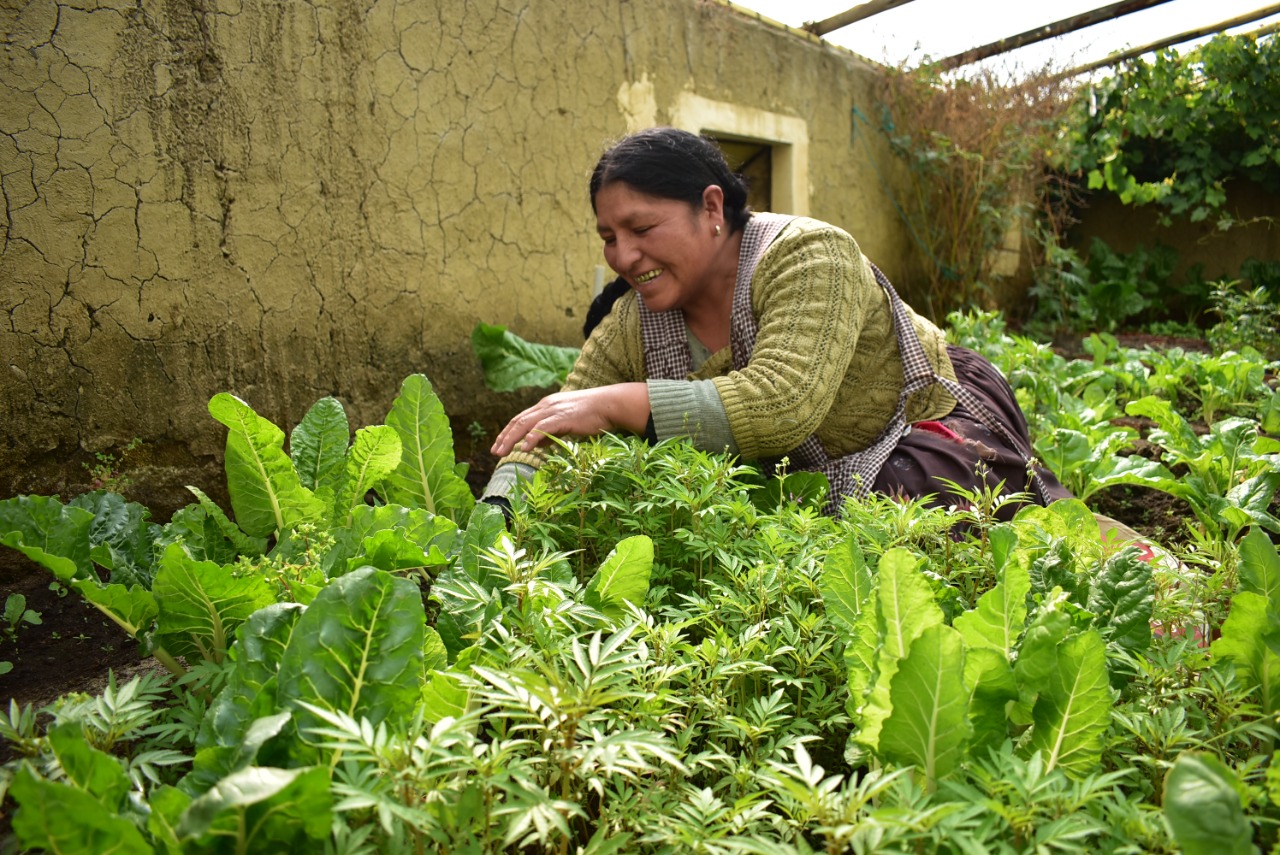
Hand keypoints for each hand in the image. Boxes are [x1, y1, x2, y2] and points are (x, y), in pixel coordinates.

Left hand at [491, 383, 648, 455]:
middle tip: (494, 452)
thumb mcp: (567, 422)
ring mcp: (554, 410)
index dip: (507, 431)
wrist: (609, 404)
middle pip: (518, 421)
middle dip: (504, 436)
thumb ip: (552, 431)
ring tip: (502, 453)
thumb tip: (539, 444)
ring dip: (511, 439)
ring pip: (525, 424)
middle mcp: (546, 406)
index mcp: (546, 405)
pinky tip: (524, 448)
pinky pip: (542, 428)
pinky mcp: (563, 417)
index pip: (521, 418)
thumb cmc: (591, 414)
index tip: (499, 444)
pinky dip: (531, 438)